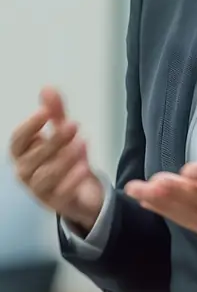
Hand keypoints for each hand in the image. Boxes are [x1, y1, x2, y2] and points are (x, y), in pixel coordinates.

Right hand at [10, 87, 104, 234]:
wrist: (82, 191)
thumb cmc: (64, 158)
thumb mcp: (62, 131)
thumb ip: (55, 111)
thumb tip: (47, 87)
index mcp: (22, 154)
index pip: (17, 140)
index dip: (29, 126)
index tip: (45, 112)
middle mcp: (26, 173)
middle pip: (33, 158)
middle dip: (53, 140)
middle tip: (73, 124)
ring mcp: (39, 191)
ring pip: (45, 176)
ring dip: (63, 159)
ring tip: (82, 143)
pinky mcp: (57, 203)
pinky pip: (60, 194)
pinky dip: (71, 181)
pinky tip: (84, 167)